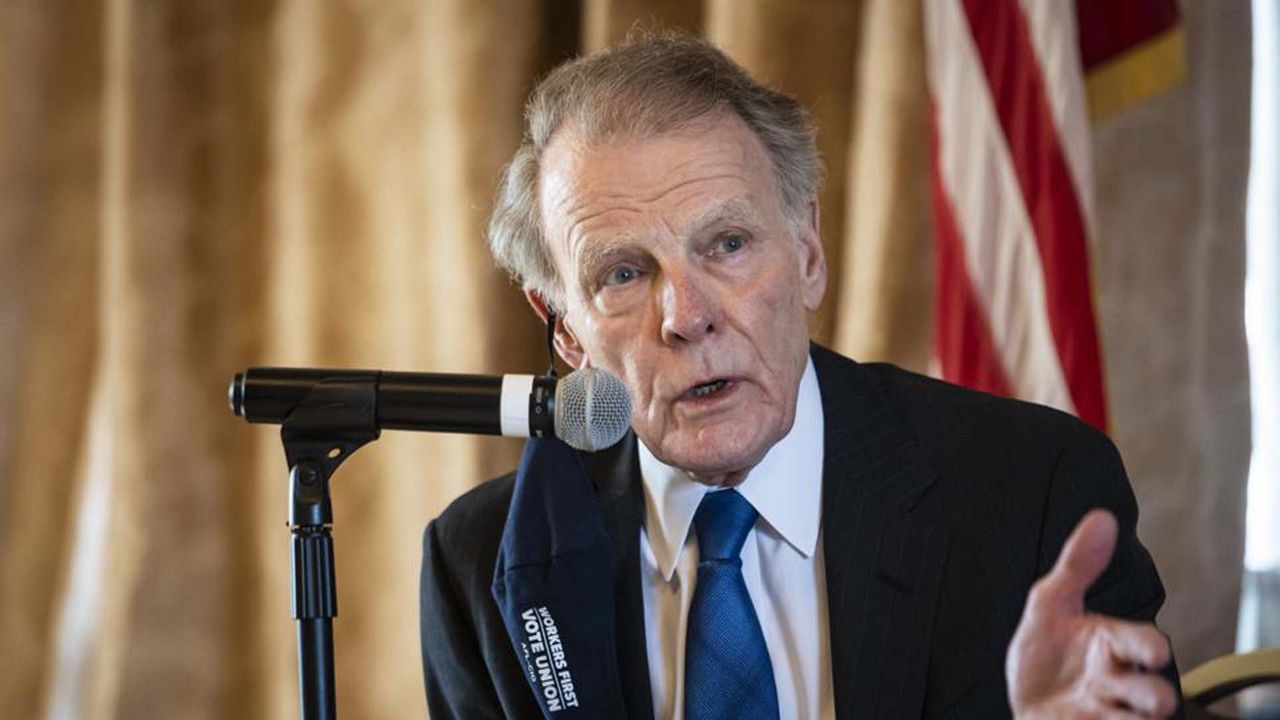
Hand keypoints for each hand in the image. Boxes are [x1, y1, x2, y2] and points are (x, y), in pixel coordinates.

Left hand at [1006, 510, 1176, 717]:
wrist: (1023, 701)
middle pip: (1155, 694)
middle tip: (1153, 697)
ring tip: (1119, 715)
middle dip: (1154, 695)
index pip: (1145, 644)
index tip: (1150, 650)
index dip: (1149, 647)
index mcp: (1111, 645)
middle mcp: (1117, 682)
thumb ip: (1077, 565)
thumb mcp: (1050, 603)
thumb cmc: (1044, 651)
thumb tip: (1102, 517)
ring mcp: (1107, 712)